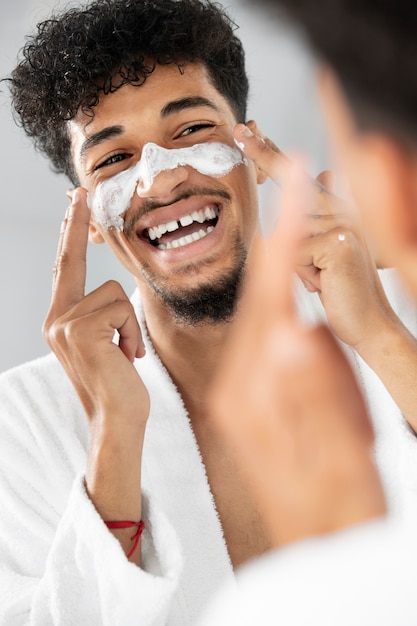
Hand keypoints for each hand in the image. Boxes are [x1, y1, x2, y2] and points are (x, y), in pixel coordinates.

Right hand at [43, 188, 148, 559]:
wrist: (118, 419)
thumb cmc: (120, 382)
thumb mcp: (108, 343)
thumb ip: (101, 315)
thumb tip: (112, 295)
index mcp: (61, 321)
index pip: (66, 270)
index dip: (69, 234)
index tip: (73, 203)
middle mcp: (55, 320)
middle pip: (76, 264)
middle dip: (77, 225)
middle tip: (80, 192)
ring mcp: (64, 324)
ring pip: (113, 293)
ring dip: (129, 324)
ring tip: (125, 353)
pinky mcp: (80, 330)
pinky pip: (120, 308)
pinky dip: (132, 332)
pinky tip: (126, 357)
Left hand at [209, 157, 385, 546]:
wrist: (321, 548)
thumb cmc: (339, 510)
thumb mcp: (342, 460)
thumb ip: (318, 397)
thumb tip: (296, 334)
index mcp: (258, 395)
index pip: (272, 299)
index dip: (284, 236)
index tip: (291, 180)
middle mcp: (245, 386)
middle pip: (259, 295)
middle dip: (277, 236)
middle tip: (287, 178)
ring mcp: (249, 392)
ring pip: (264, 312)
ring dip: (279, 265)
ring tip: (288, 216)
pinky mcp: (258, 400)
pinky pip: (270, 337)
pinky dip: (281, 301)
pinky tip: (288, 285)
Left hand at [234, 121, 396, 351]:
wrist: (369, 323)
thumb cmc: (342, 289)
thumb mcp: (324, 252)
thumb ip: (315, 219)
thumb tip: (327, 171)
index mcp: (336, 209)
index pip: (297, 176)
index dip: (271, 151)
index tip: (247, 130)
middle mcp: (342, 208)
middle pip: (289, 188)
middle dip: (263, 153)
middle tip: (241, 126)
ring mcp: (343, 221)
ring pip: (287, 234)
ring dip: (299, 265)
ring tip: (323, 278)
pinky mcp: (338, 240)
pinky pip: (295, 253)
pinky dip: (305, 275)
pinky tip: (327, 283)